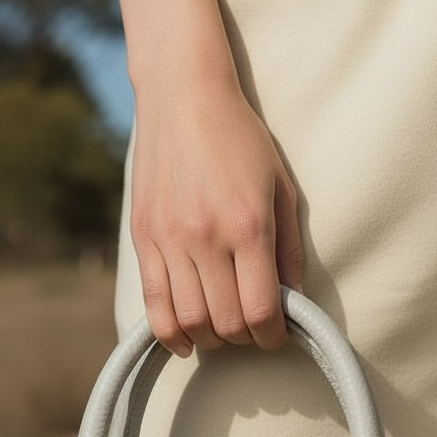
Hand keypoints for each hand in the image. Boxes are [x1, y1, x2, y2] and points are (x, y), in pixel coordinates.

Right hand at [130, 78, 303, 356]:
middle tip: (254, 330)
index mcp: (248, 226)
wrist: (183, 95)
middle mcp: (207, 238)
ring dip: (212, 338)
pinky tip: (187, 341)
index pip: (260, 311)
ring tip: (224, 329)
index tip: (278, 334)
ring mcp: (170, 240)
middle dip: (245, 339)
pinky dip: (171, 334)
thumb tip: (293, 301)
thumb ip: (289, 248)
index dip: (273, 336)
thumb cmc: (240, 138)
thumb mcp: (280, 187)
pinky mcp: (144, 238)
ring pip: (190, 321)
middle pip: (225, 324)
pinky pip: (154, 305)